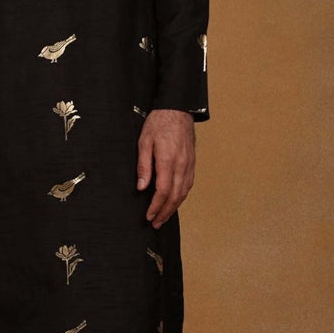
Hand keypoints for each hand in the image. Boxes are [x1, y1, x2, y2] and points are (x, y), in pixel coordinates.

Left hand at [136, 109, 194, 228]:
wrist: (177, 109)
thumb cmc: (158, 123)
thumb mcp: (144, 141)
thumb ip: (143, 166)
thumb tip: (141, 187)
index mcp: (168, 160)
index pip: (162, 191)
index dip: (156, 206)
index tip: (148, 216)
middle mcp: (181, 165)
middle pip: (175, 196)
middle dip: (165, 212)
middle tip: (156, 223)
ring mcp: (189, 164)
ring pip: (184, 192)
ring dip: (174, 207)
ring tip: (164, 217)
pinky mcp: (192, 162)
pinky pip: (189, 184)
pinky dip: (182, 196)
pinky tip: (175, 201)